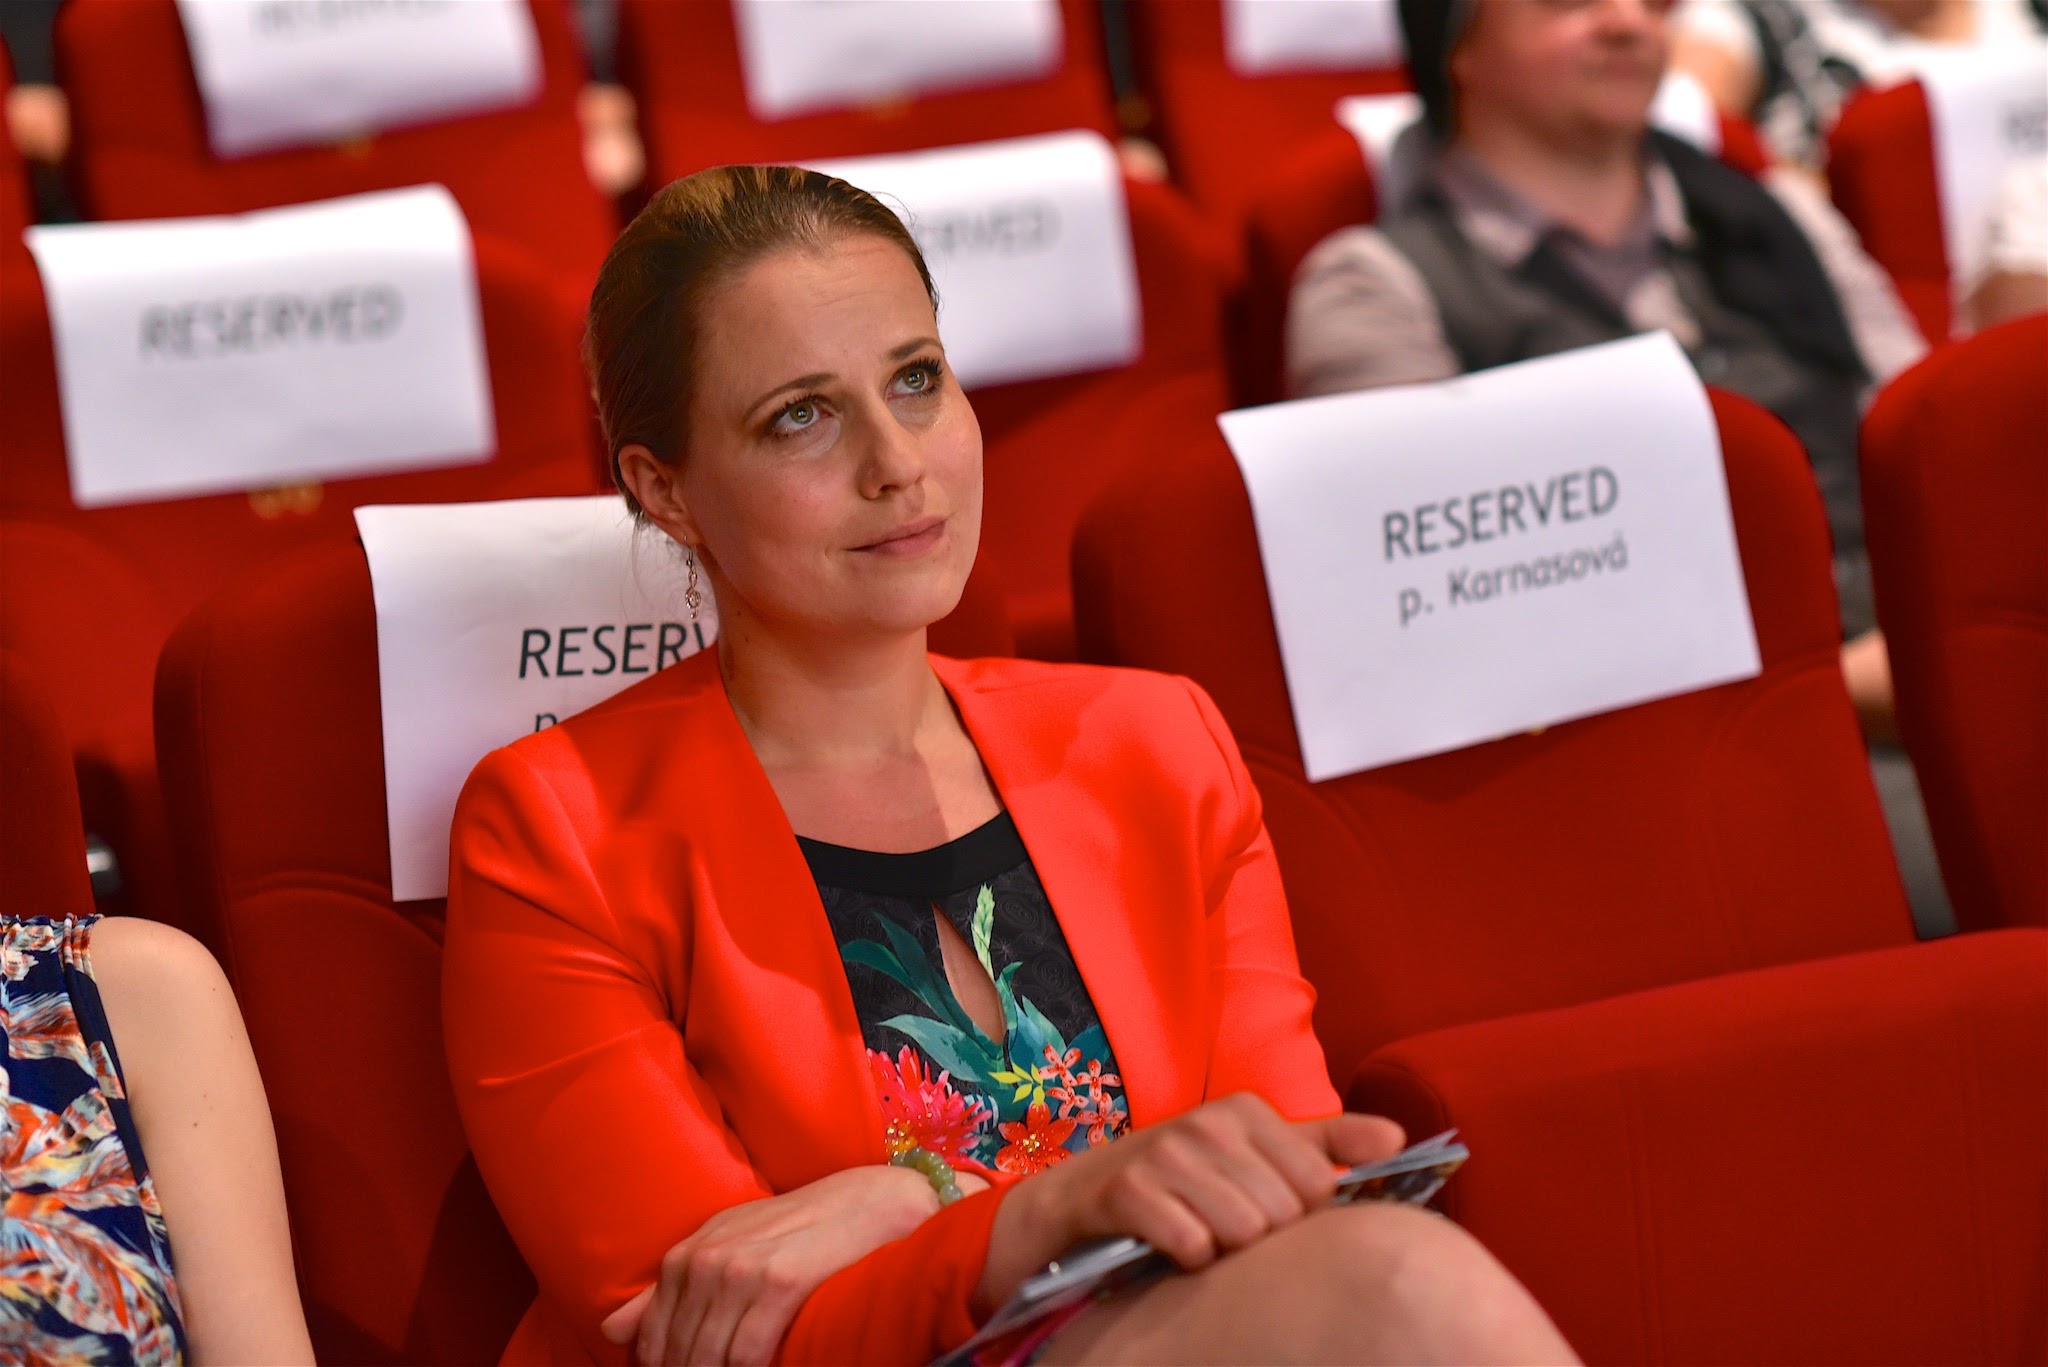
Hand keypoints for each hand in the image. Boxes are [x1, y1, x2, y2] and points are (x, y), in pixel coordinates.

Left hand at [600, 1164, 943, 1365]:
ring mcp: (740, 1271)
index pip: (653, 1342)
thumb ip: (667, 1290)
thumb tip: (611, 1332)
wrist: (866, 1203)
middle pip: (679, 1356)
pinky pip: (747, 1355)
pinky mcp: (779, 1284)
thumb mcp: (726, 1245)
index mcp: (685, 1256)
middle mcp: (704, 1261)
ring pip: (709, 1361)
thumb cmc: (797, 1229)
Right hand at [978, 1095, 1402, 1311]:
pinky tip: (1168, 1249)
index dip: (1296, 1217)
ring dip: (1220, 1251)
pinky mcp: (1126, 1190)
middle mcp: (1209, 1123)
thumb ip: (1328, 1146)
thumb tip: (1399, 1138)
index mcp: (1248, 1111)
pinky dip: (1185, 1259)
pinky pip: (1191, 1244)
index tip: (1262, 1212)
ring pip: (1241, 1232)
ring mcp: (1166, 1153)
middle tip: (1221, 1228)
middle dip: (1258, 1239)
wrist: (1074, 1201)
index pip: (1319, 1186)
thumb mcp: (1253, 1156)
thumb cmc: (1180, 1183)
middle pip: (1282, 1216)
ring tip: (1196, 1236)